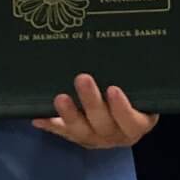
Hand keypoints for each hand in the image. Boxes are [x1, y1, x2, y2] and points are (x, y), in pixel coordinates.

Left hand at [32, 74, 157, 149]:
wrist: (128, 108)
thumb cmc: (136, 92)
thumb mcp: (141, 86)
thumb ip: (136, 76)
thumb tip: (131, 41)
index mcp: (138, 124)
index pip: (132, 121)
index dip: (122, 108)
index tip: (113, 89)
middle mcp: (117, 135)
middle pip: (104, 125)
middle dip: (92, 102)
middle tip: (82, 78)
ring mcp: (96, 138)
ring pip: (82, 131)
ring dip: (69, 115)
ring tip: (60, 98)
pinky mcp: (77, 136)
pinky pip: (63, 132)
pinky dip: (50, 124)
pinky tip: (38, 116)